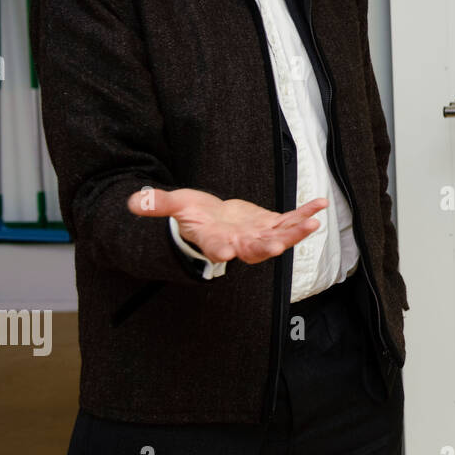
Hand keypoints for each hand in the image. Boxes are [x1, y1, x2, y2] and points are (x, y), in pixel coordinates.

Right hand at [128, 187, 327, 264]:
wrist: (213, 220)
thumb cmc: (192, 215)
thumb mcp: (175, 206)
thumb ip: (158, 205)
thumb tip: (134, 202)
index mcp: (213, 240)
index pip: (215, 248)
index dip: (219, 251)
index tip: (224, 252)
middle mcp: (239, 243)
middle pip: (254, 248)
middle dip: (268, 246)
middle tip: (279, 245)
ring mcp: (258, 235)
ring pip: (279, 237)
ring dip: (295, 231)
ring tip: (312, 222)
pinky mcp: (270, 225)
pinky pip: (291, 221)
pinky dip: (304, 214)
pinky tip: (320, 205)